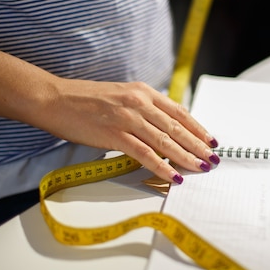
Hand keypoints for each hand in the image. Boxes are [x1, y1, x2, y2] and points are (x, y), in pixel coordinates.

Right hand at [0, 50, 220, 183]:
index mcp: (143, 92)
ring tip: (201, 168)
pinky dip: (162, 167)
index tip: (211, 140)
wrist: (55, 99)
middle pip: (177, 128)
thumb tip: (163, 128)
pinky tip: (174, 177)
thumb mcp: (121, 95)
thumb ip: (142, 108)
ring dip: (187, 157)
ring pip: (166, 142)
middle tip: (213, 159)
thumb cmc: (85, 100)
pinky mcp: (115, 135)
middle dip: (198, 146)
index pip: (179, 112)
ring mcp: (128, 118)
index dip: (198, 128)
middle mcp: (140, 103)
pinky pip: (145, 154)